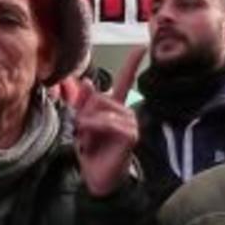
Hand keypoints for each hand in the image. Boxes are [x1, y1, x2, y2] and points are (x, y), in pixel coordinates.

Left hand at [73, 46, 144, 196]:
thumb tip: (88, 81)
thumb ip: (83, 103)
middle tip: (84, 133)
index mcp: (115, 107)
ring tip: (88, 140)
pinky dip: (92, 129)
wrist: (98, 177)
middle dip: (83, 114)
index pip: (125, 80)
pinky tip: (91, 141)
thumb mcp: (81, 124)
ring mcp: (130, 121)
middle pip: (97, 96)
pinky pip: (105, 121)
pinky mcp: (129, 133)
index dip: (132, 63)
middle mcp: (125, 111)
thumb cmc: (90, 151)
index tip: (143, 46)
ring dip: (86, 124)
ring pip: (99, 108)